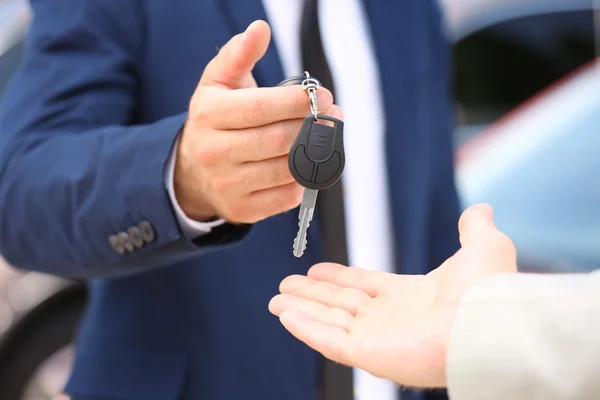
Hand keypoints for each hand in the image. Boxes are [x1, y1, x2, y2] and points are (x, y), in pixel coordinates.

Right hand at [174, 20, 341, 222]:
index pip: (259, 109)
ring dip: (316, 153)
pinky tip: (308, 163)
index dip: (296, 102)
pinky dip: (305, 179)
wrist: (192, 172)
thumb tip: (260, 29)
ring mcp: (228, 186)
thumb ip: (239, 55)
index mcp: (209, 115)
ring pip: (287, 170)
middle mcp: (214, 153)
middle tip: (332, 115)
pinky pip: (287, 196)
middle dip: (313, 127)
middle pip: (278, 141)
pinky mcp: (243, 210)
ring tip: (327, 136)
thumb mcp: (218, 84)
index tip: (323, 95)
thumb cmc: (217, 120)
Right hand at [269, 203, 516, 387]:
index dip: (338, 277)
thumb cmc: (489, 291)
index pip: (364, 285)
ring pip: (328, 320)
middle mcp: (391, 318)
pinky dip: (304, 327)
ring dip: (300, 309)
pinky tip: (285, 315)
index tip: (316, 270)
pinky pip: (327, 340)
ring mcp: (377, 337)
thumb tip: (481, 210)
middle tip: (286, 284)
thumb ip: (474, 228)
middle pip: (340, 303)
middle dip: (311, 294)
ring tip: (276, 299)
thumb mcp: (483, 247)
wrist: (488, 325)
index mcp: (411, 296)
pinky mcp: (367, 354)